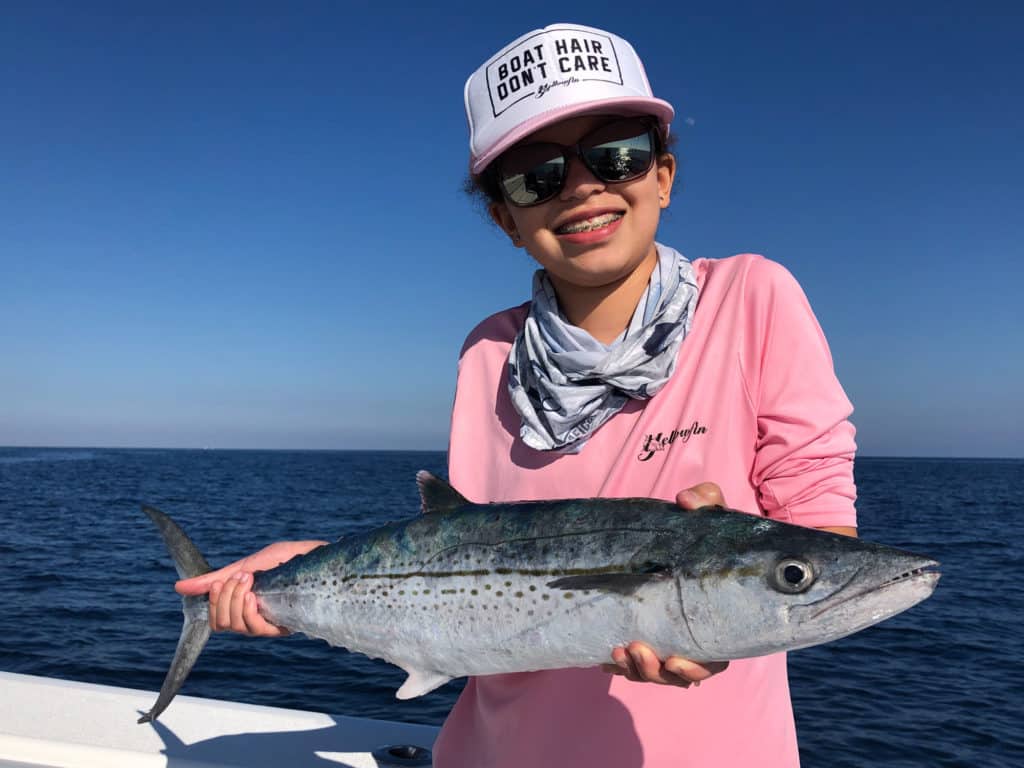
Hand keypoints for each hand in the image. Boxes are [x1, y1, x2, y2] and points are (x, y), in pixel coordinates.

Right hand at [175, 540, 326, 636]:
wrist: (323, 558)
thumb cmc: (291, 559)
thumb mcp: (250, 564)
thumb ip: (217, 578)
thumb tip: (179, 587)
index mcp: (246, 605)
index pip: (216, 620)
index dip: (211, 603)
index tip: (219, 581)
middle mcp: (256, 618)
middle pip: (221, 624)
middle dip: (222, 598)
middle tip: (238, 578)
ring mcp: (270, 623)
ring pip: (236, 627)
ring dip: (235, 601)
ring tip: (248, 581)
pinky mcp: (284, 626)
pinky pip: (255, 629)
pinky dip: (248, 611)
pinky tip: (253, 594)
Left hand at [601, 481, 730, 686]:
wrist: (685, 541)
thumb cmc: (706, 531)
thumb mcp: (710, 512)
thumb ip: (706, 501)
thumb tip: (686, 501)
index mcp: (716, 621)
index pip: (712, 659)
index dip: (695, 668)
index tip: (676, 660)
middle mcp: (694, 638)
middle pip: (677, 674)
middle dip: (655, 671)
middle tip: (636, 649)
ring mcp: (668, 640)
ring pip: (653, 672)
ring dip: (636, 669)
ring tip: (618, 652)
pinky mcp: (645, 634)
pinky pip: (633, 664)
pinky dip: (620, 665)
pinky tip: (606, 657)